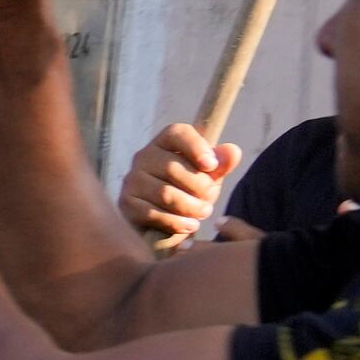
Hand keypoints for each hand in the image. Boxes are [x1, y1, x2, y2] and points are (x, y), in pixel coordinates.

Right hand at [121, 121, 237, 249]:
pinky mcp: (127, 203)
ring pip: (165, 194)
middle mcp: (143, 156)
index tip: (212, 166)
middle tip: (210, 199)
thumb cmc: (190, 189)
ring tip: (203, 212)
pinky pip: (154, 213)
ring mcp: (132, 180)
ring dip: (191, 207)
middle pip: (172, 167)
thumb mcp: (209, 175)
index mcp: (165, 142)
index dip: (196, 147)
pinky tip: (190, 226)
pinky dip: (177, 222)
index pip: (178, 133)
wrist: (166, 219)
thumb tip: (232, 152)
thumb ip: (222, 164)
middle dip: (199, 187)